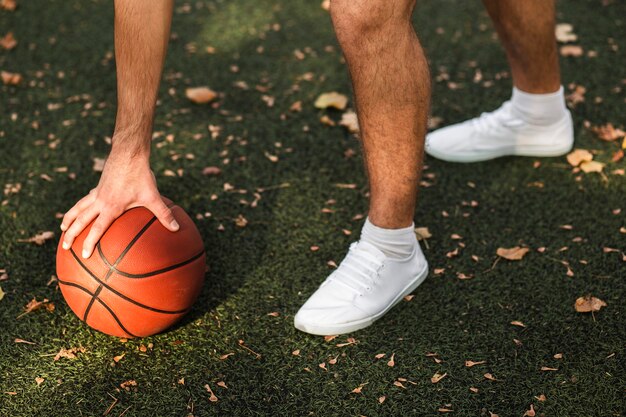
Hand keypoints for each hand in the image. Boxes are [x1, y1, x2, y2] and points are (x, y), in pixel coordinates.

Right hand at [60, 148, 178, 258]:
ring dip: (70, 218)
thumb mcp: (153, 196)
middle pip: (81, 220)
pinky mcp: (100, 185)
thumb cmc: (140, 175)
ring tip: (63, 228)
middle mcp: (100, 200)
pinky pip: (86, 199)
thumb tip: (176, 229)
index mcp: (111, 207)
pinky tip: (82, 208)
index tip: (83, 255)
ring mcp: (98, 192)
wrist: (129, 152)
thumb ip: (164, 214)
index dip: (89, 242)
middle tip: (64, 247)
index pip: (96, 229)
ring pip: (79, 207)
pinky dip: (80, 205)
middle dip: (72, 235)